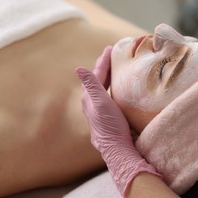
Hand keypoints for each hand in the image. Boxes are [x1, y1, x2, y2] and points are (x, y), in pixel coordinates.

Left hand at [75, 46, 159, 197]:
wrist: (117, 148)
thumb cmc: (110, 125)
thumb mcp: (100, 103)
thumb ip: (91, 85)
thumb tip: (78, 69)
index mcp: (89, 97)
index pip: (96, 74)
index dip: (103, 61)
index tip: (110, 48)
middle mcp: (92, 103)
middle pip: (98, 80)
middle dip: (105, 67)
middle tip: (112, 55)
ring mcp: (99, 111)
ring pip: (103, 88)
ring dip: (109, 77)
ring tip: (115, 69)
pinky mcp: (107, 116)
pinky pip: (109, 96)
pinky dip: (113, 87)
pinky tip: (119, 90)